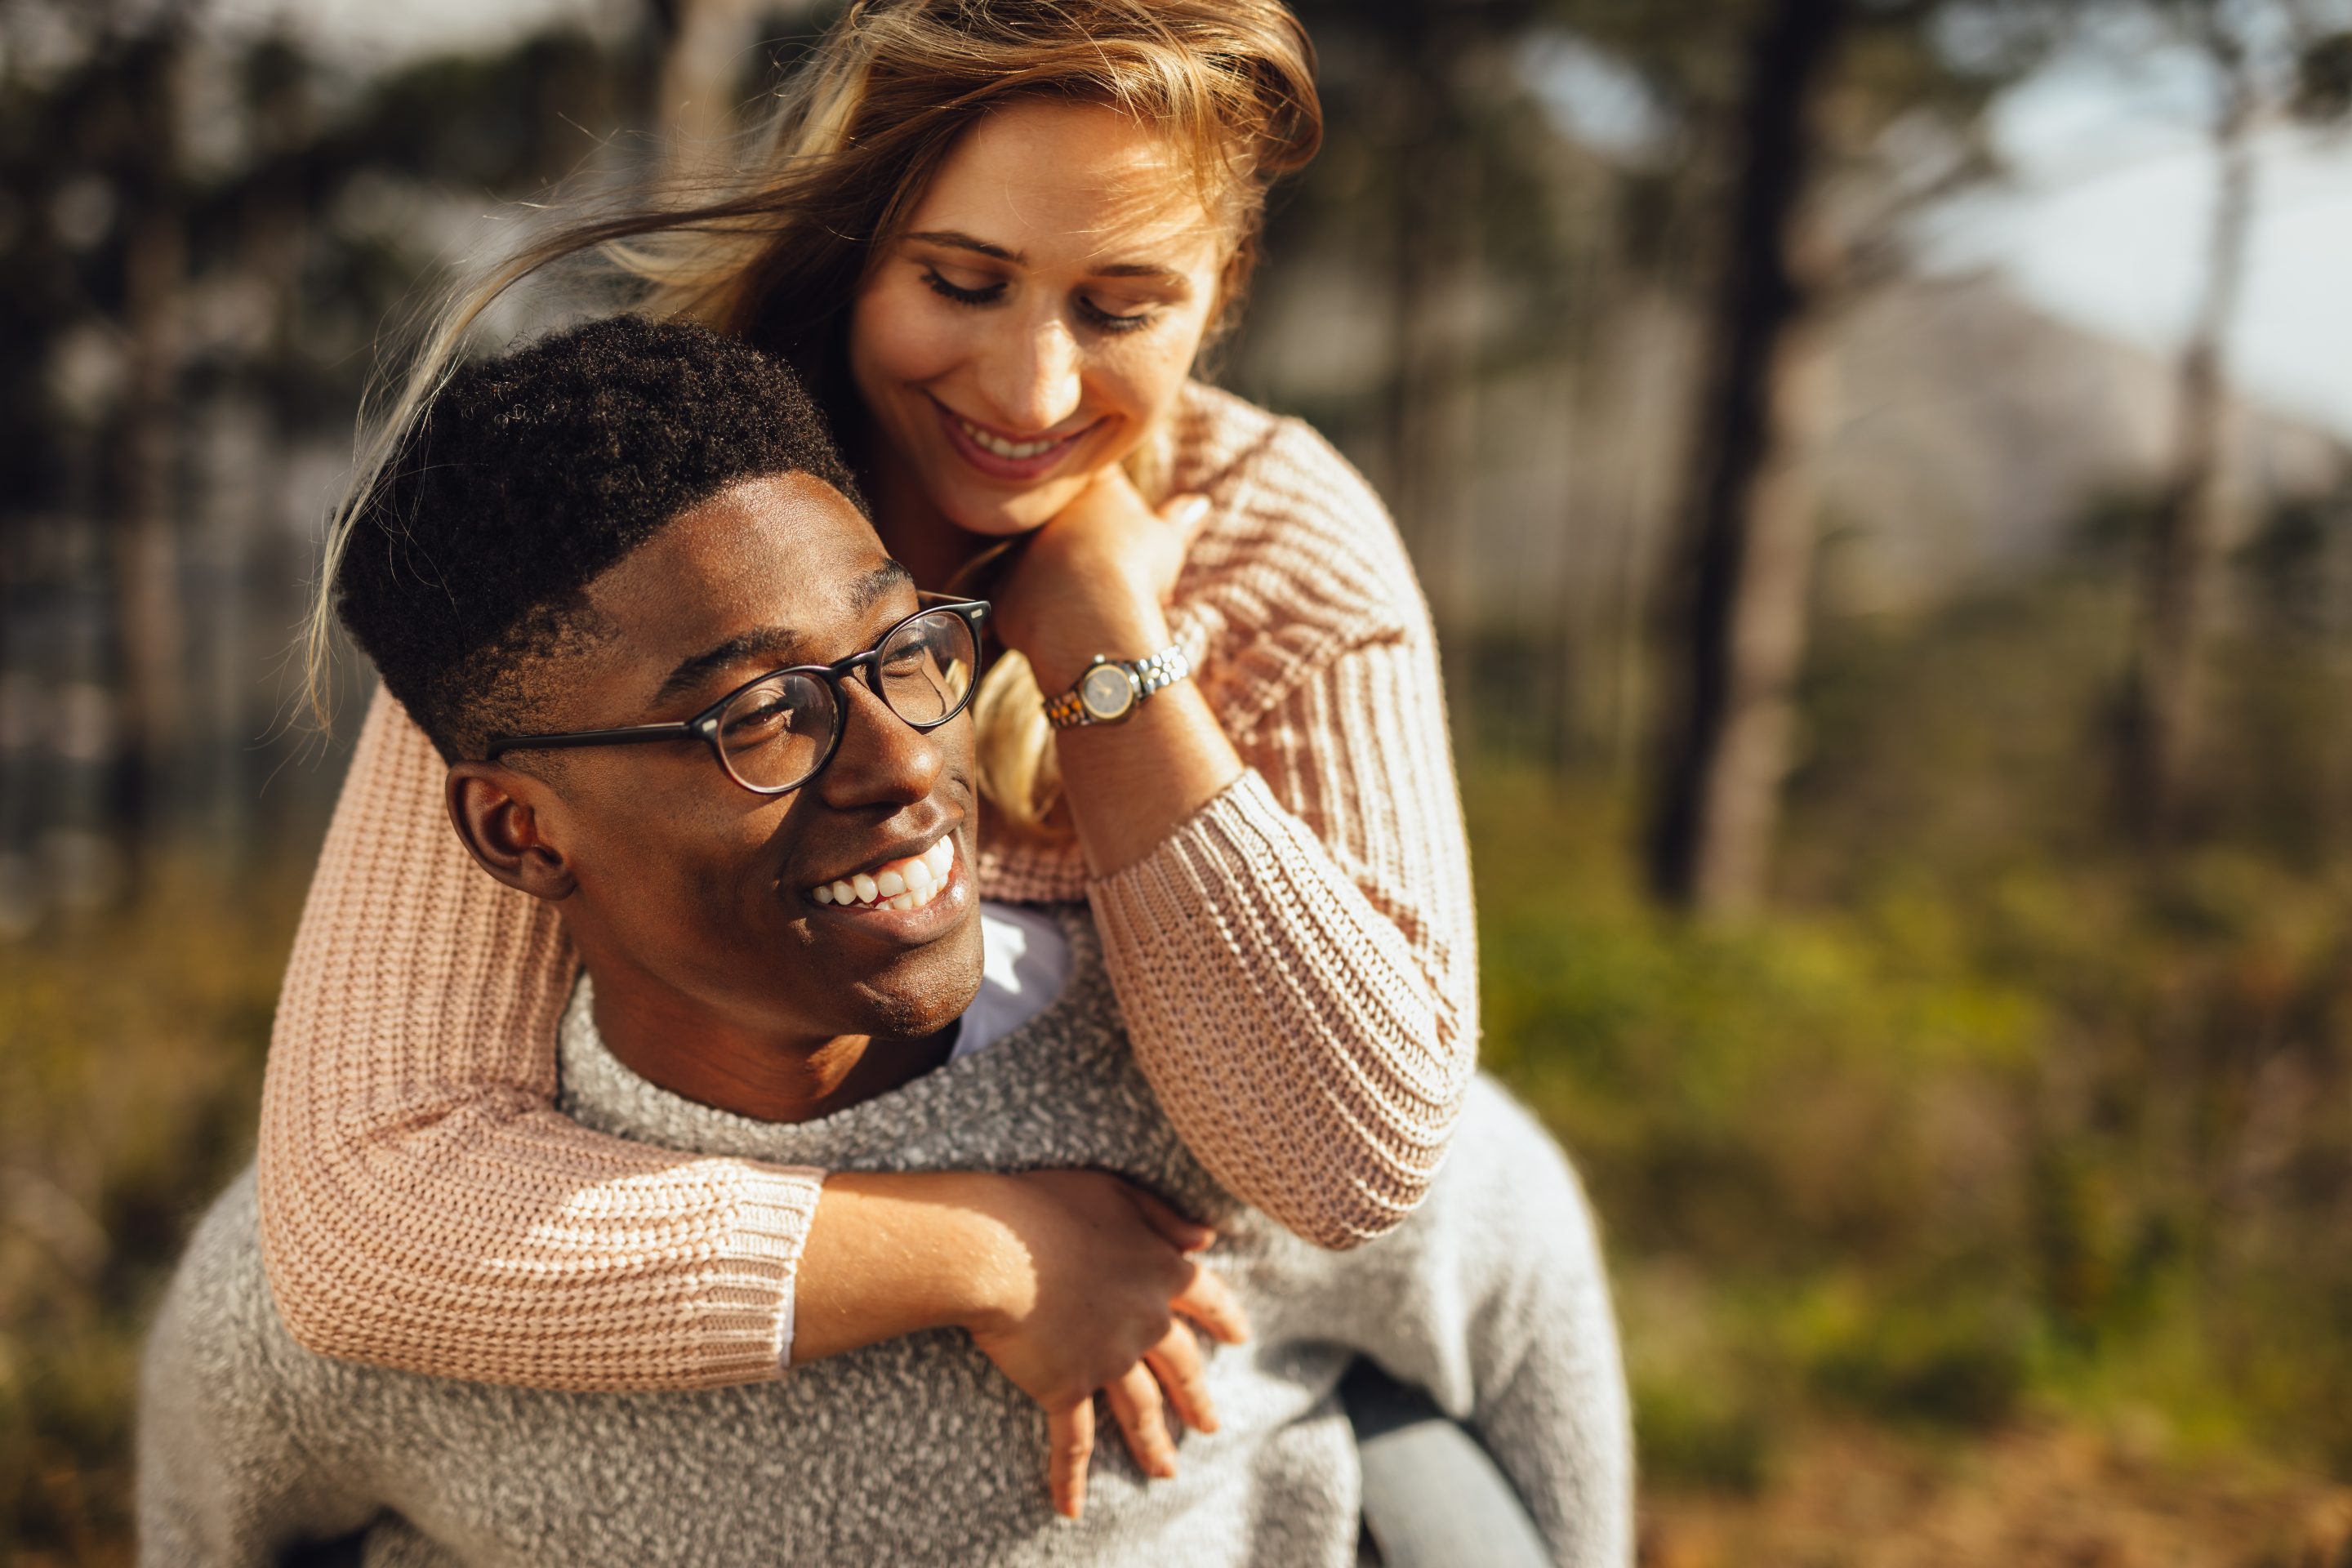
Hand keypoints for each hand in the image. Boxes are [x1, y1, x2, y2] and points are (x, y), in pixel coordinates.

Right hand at [961, 1169, 1249, 1517]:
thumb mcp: (1116, 1192)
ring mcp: (1110, 1359)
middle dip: (1196, 1397)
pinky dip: (1070, 1477)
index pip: (1208, 1299)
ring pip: (1141, 1409)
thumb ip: (1164, 1217)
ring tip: (1165, 1471)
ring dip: (1154, 1443)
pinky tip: (1071, 1509)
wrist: (998, 1246)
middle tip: (1208, 1425)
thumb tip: (1207, 1238)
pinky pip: (1072, 1441)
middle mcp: (1146, 1321)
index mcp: (1161, 1269)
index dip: (1225, 1318)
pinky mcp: (1066, 1387)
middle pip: (1182, 1366)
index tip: (1240, 1339)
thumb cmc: (1049, 1205)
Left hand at [990, 467, 1212, 693]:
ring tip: (1095, 604)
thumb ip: (1179, 518)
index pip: (1097, 480)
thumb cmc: (1136, 569)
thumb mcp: (1167, 539)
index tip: (1126, 531)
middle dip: (1084, 545)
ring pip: (1040, 560)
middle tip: (1116, 575)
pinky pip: (1022, 601)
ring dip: (1060, 578)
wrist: (1091, 616)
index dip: (1112, 504)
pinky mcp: (1000, 590)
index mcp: (1084, 485)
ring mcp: (1013, 547)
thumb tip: (1199, 504)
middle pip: (1062, 522)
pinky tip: (1070, 627)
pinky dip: (1042, 615)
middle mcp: (1039, 508)